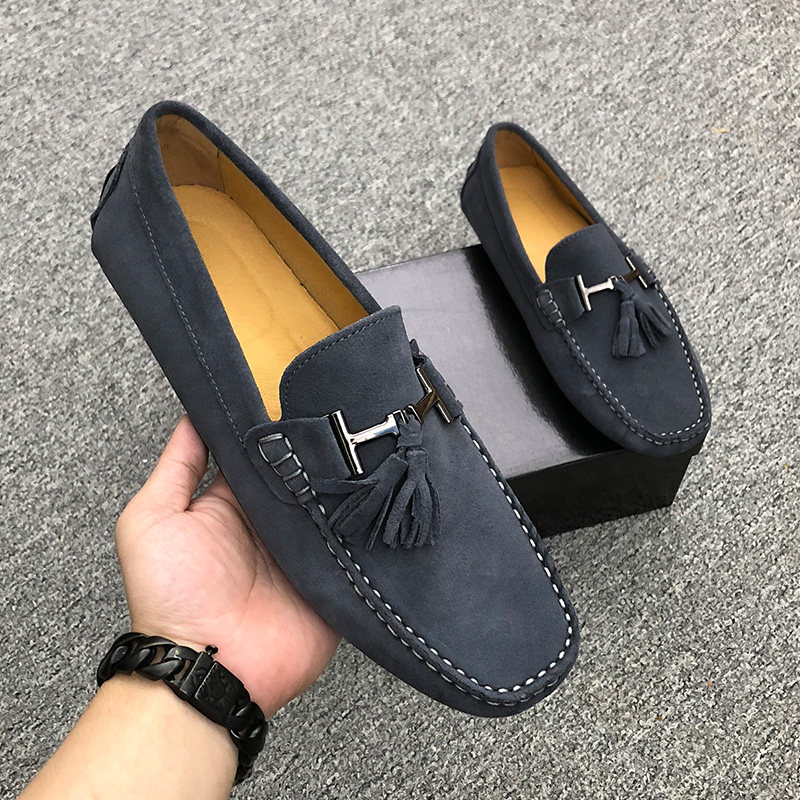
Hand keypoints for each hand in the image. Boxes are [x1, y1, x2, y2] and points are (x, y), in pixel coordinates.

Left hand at [115, 416, 339, 716]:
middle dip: (317, 452)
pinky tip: (378, 498)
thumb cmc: (169, 597)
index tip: (292, 394)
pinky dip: (364, 525)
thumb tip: (194, 414)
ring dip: (343, 485)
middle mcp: (270, 523)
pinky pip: (354, 543)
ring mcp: (303, 550)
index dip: (274, 428)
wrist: (209, 670)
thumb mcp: (152, 520)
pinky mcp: (332, 577)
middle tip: (339, 418)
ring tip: (367, 450)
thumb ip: (177, 466)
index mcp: (232, 504)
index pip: (260, 454)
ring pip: (333, 503)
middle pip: (301, 475)